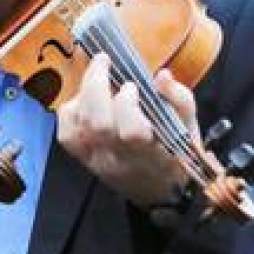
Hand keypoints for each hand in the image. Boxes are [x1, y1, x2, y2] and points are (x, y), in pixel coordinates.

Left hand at [56, 53, 191, 207]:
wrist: (157, 191)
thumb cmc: (175, 153)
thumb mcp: (188, 127)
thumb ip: (179, 100)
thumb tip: (161, 75)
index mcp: (152, 153)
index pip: (132, 132)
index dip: (127, 104)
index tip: (133, 85)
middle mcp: (119, 159)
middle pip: (98, 124)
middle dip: (96, 85)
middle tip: (104, 62)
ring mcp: (96, 161)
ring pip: (77, 127)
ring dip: (82, 94)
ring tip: (97, 77)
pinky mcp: (82, 159)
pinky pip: (66, 134)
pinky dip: (70, 111)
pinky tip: (83, 100)